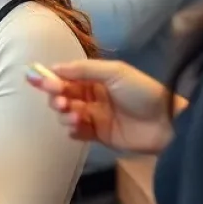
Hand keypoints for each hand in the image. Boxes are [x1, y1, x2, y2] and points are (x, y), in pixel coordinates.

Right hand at [27, 60, 179, 154]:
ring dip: (64, 113)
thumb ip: (83, 69)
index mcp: (96, 78)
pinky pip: (77, 132)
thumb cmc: (143, 92)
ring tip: (73, 115)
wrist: (168, 123)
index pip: (66, 76)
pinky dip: (72, 129)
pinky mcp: (99, 135)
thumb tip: (53, 68)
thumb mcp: (115, 72)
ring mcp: (95, 116)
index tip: (35, 79)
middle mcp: (92, 96)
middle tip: (58, 100)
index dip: (50, 77)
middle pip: (62, 95)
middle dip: (55, 97)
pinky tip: (76, 126)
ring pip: (66, 114)